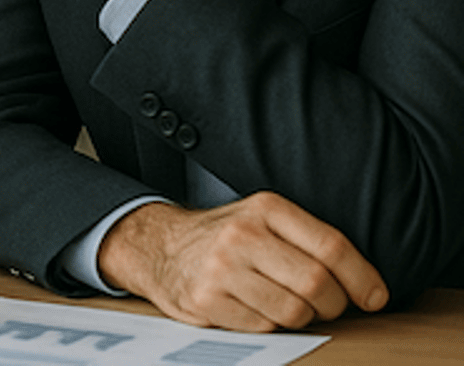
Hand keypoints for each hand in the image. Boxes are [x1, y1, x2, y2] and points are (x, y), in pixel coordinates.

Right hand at [99, 194, 388, 329]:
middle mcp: (243, 234)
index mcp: (265, 208)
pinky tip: (256, 306)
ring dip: (301, 316)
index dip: (363, 278)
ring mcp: (222, 268)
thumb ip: (309, 241)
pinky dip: (270, 323)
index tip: (375, 296)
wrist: (159, 245)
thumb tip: (368, 286)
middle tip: (327, 304)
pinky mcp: (207, 299)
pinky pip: (265, 327)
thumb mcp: (263, 220)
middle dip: (333, 304)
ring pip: (295, 311)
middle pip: (318, 284)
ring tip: (285, 302)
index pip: (332, 246)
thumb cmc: (225, 237)